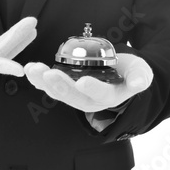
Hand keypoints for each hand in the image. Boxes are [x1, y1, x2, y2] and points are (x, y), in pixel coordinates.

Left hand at [24, 53, 152, 112]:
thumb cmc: (130, 73)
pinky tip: (29, 69)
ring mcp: (76, 95)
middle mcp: (91, 100)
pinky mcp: (65, 88)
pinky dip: (38, 79)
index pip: (102, 94)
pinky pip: (50, 86)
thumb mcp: (140, 72)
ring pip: (58, 92)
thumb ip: (140, 77)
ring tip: (33, 69)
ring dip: (44, 82)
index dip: (93, 88)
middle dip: (61, 86)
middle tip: (50, 74)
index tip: (84, 81)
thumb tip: (138, 84)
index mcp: (110, 96)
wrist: (119, 75)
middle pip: (74, 96)